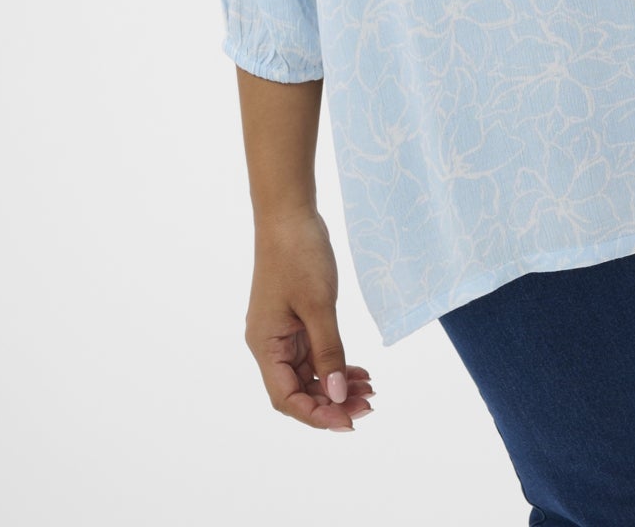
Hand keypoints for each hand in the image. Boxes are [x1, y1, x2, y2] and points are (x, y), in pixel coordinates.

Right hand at [245, 209, 375, 430]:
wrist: (289, 213)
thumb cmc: (298, 254)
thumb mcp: (319, 306)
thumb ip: (329, 353)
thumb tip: (338, 396)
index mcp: (265, 345)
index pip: (286, 398)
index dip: (316, 415)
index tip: (348, 421)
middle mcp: (270, 344)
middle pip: (298, 390)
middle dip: (332, 402)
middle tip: (369, 405)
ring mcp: (283, 331)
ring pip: (309, 373)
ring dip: (337, 384)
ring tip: (370, 390)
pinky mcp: (296, 319)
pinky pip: (315, 353)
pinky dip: (335, 364)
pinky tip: (360, 371)